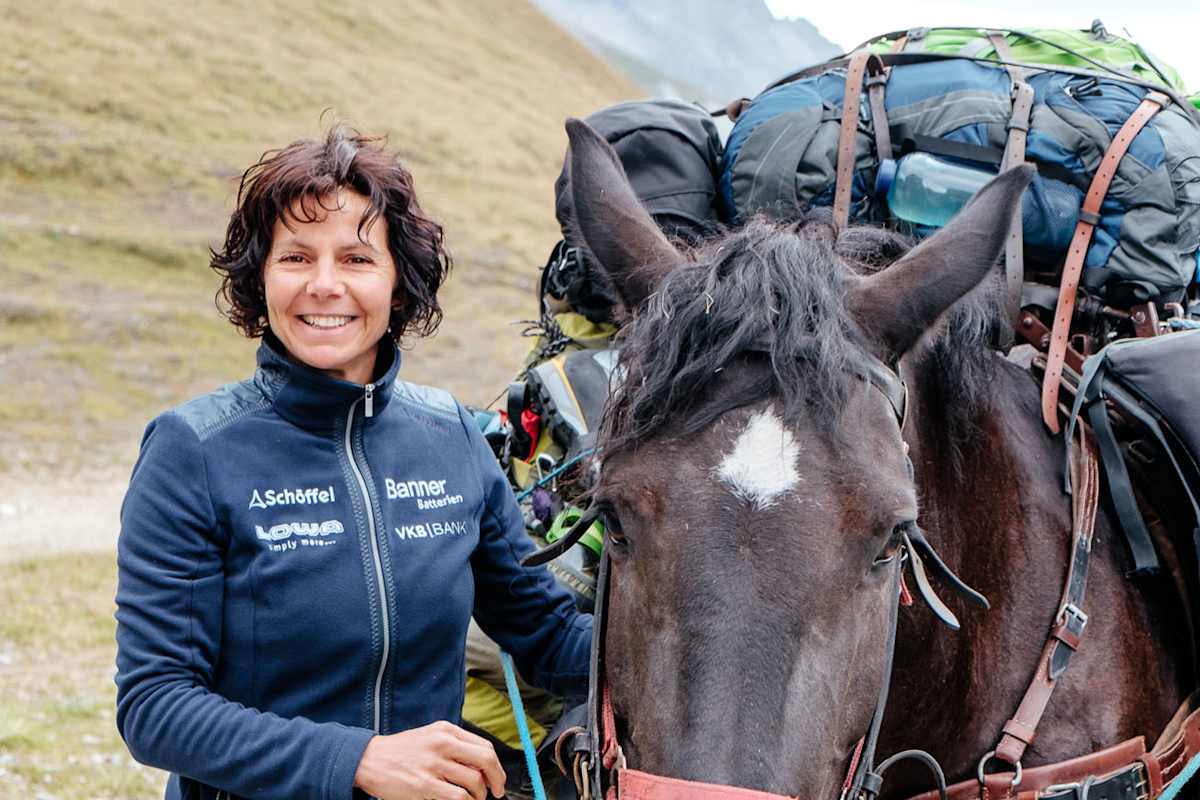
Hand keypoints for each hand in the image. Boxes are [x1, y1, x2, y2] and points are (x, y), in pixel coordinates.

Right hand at [353, 720, 506, 799]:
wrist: (369, 760)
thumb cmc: (400, 751)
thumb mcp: (429, 737)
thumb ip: (454, 745)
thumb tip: (482, 765)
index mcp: (446, 730)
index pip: (485, 747)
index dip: (497, 767)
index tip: (497, 779)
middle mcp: (442, 743)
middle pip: (486, 761)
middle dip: (497, 780)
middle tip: (497, 792)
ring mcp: (433, 764)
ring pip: (474, 783)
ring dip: (479, 796)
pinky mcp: (424, 785)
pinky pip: (458, 798)